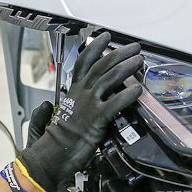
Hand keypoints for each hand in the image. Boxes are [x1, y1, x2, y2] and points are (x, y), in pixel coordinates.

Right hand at [18, 33, 142, 191]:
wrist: (52, 155)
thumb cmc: (56, 139)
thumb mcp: (58, 115)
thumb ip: (64, 105)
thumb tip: (52, 104)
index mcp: (73, 91)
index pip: (83, 61)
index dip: (95, 46)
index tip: (106, 36)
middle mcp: (81, 93)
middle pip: (101, 65)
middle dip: (119, 53)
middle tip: (134, 47)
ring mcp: (89, 104)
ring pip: (110, 78)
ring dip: (127, 67)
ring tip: (139, 60)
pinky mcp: (97, 118)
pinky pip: (115, 103)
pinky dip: (127, 95)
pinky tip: (138, 89)